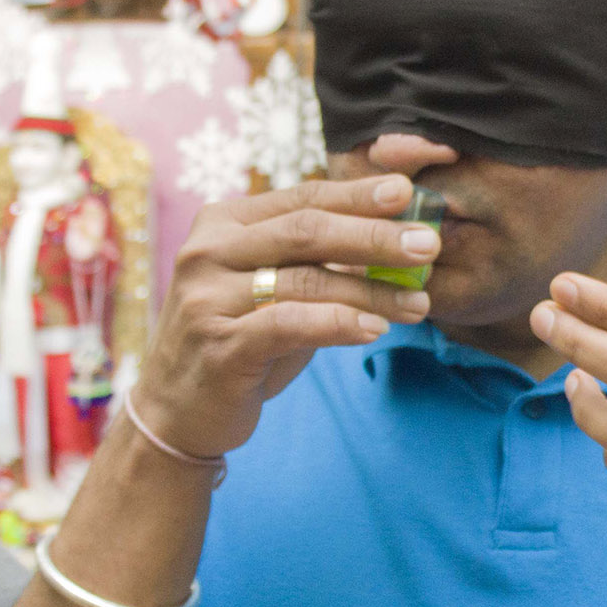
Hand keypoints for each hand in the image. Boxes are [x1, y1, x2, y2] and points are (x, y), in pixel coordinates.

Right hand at [126, 173, 437, 457]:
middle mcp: (209, 250)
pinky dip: (338, 322)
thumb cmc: (240, 340)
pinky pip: (288, 324)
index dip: (357, 194)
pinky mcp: (218, 344)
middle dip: (374, 235)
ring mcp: (207, 297)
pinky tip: (374, 329)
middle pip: (306, 230)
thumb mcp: (277, 290)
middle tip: (428, 244)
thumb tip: (397, 239)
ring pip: (304, 280)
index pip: (302, 197)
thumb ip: (320, 262)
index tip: (408, 194)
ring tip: (418, 303)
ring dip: (371, 290)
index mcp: (224, 223)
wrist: (178, 412)